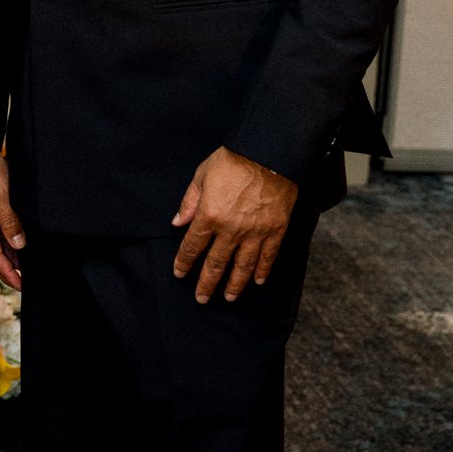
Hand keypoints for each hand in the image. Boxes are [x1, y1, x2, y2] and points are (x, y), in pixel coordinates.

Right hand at [0, 150, 24, 289]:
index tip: (21, 285)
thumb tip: (18, 244)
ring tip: (25, 266)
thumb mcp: (0, 196)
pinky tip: (18, 241)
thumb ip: (10, 222)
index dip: (9, 273)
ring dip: (11, 253)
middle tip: (26, 280)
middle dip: (11, 267)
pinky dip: (8, 237)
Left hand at [172, 146, 296, 300]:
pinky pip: (268, 256)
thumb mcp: (202, 176)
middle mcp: (231, 229)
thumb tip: (177, 223)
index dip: (184, 262)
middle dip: (207, 283)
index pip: (192, 246)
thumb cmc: (233, 161)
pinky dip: (263, 271)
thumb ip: (189, 202)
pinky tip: (258, 282)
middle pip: (216, 263)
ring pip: (243, 266)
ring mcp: (255, 232)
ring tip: (228, 297)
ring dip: (234, 284)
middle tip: (201, 298)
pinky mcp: (275, 229)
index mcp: (209, 215)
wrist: (269, 153)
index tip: (180, 273)